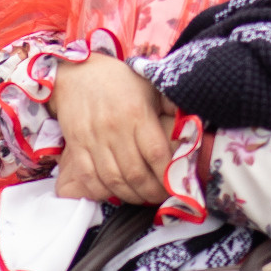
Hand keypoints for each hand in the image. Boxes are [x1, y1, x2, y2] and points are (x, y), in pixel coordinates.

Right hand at [48, 54, 175, 205]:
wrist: (77, 73)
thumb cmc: (120, 81)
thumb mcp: (150, 84)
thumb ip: (172, 104)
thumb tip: (194, 123)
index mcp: (137, 113)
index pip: (156, 153)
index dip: (168, 176)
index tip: (176, 185)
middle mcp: (114, 128)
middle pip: (135, 173)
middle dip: (151, 193)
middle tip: (160, 197)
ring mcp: (93, 138)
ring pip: (113, 180)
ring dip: (130, 195)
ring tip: (141, 197)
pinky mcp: (76, 145)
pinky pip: (89, 177)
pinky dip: (103, 191)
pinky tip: (115, 192)